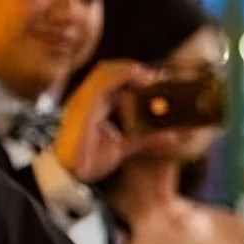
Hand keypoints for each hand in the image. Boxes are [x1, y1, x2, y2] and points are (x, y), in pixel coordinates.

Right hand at [52, 61, 154, 183]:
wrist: (71, 174)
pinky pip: (101, 84)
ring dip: (129, 69)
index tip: (158, 79)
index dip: (134, 75)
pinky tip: (138, 77)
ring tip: (150, 76)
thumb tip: (173, 136)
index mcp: (96, 105)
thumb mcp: (125, 147)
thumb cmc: (90, 160)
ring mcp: (83, 101)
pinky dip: (121, 76)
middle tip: (157, 76)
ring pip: (105, 71)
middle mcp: (87, 99)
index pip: (113, 80)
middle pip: (109, 71)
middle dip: (133, 68)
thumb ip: (146, 140)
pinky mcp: (83, 107)